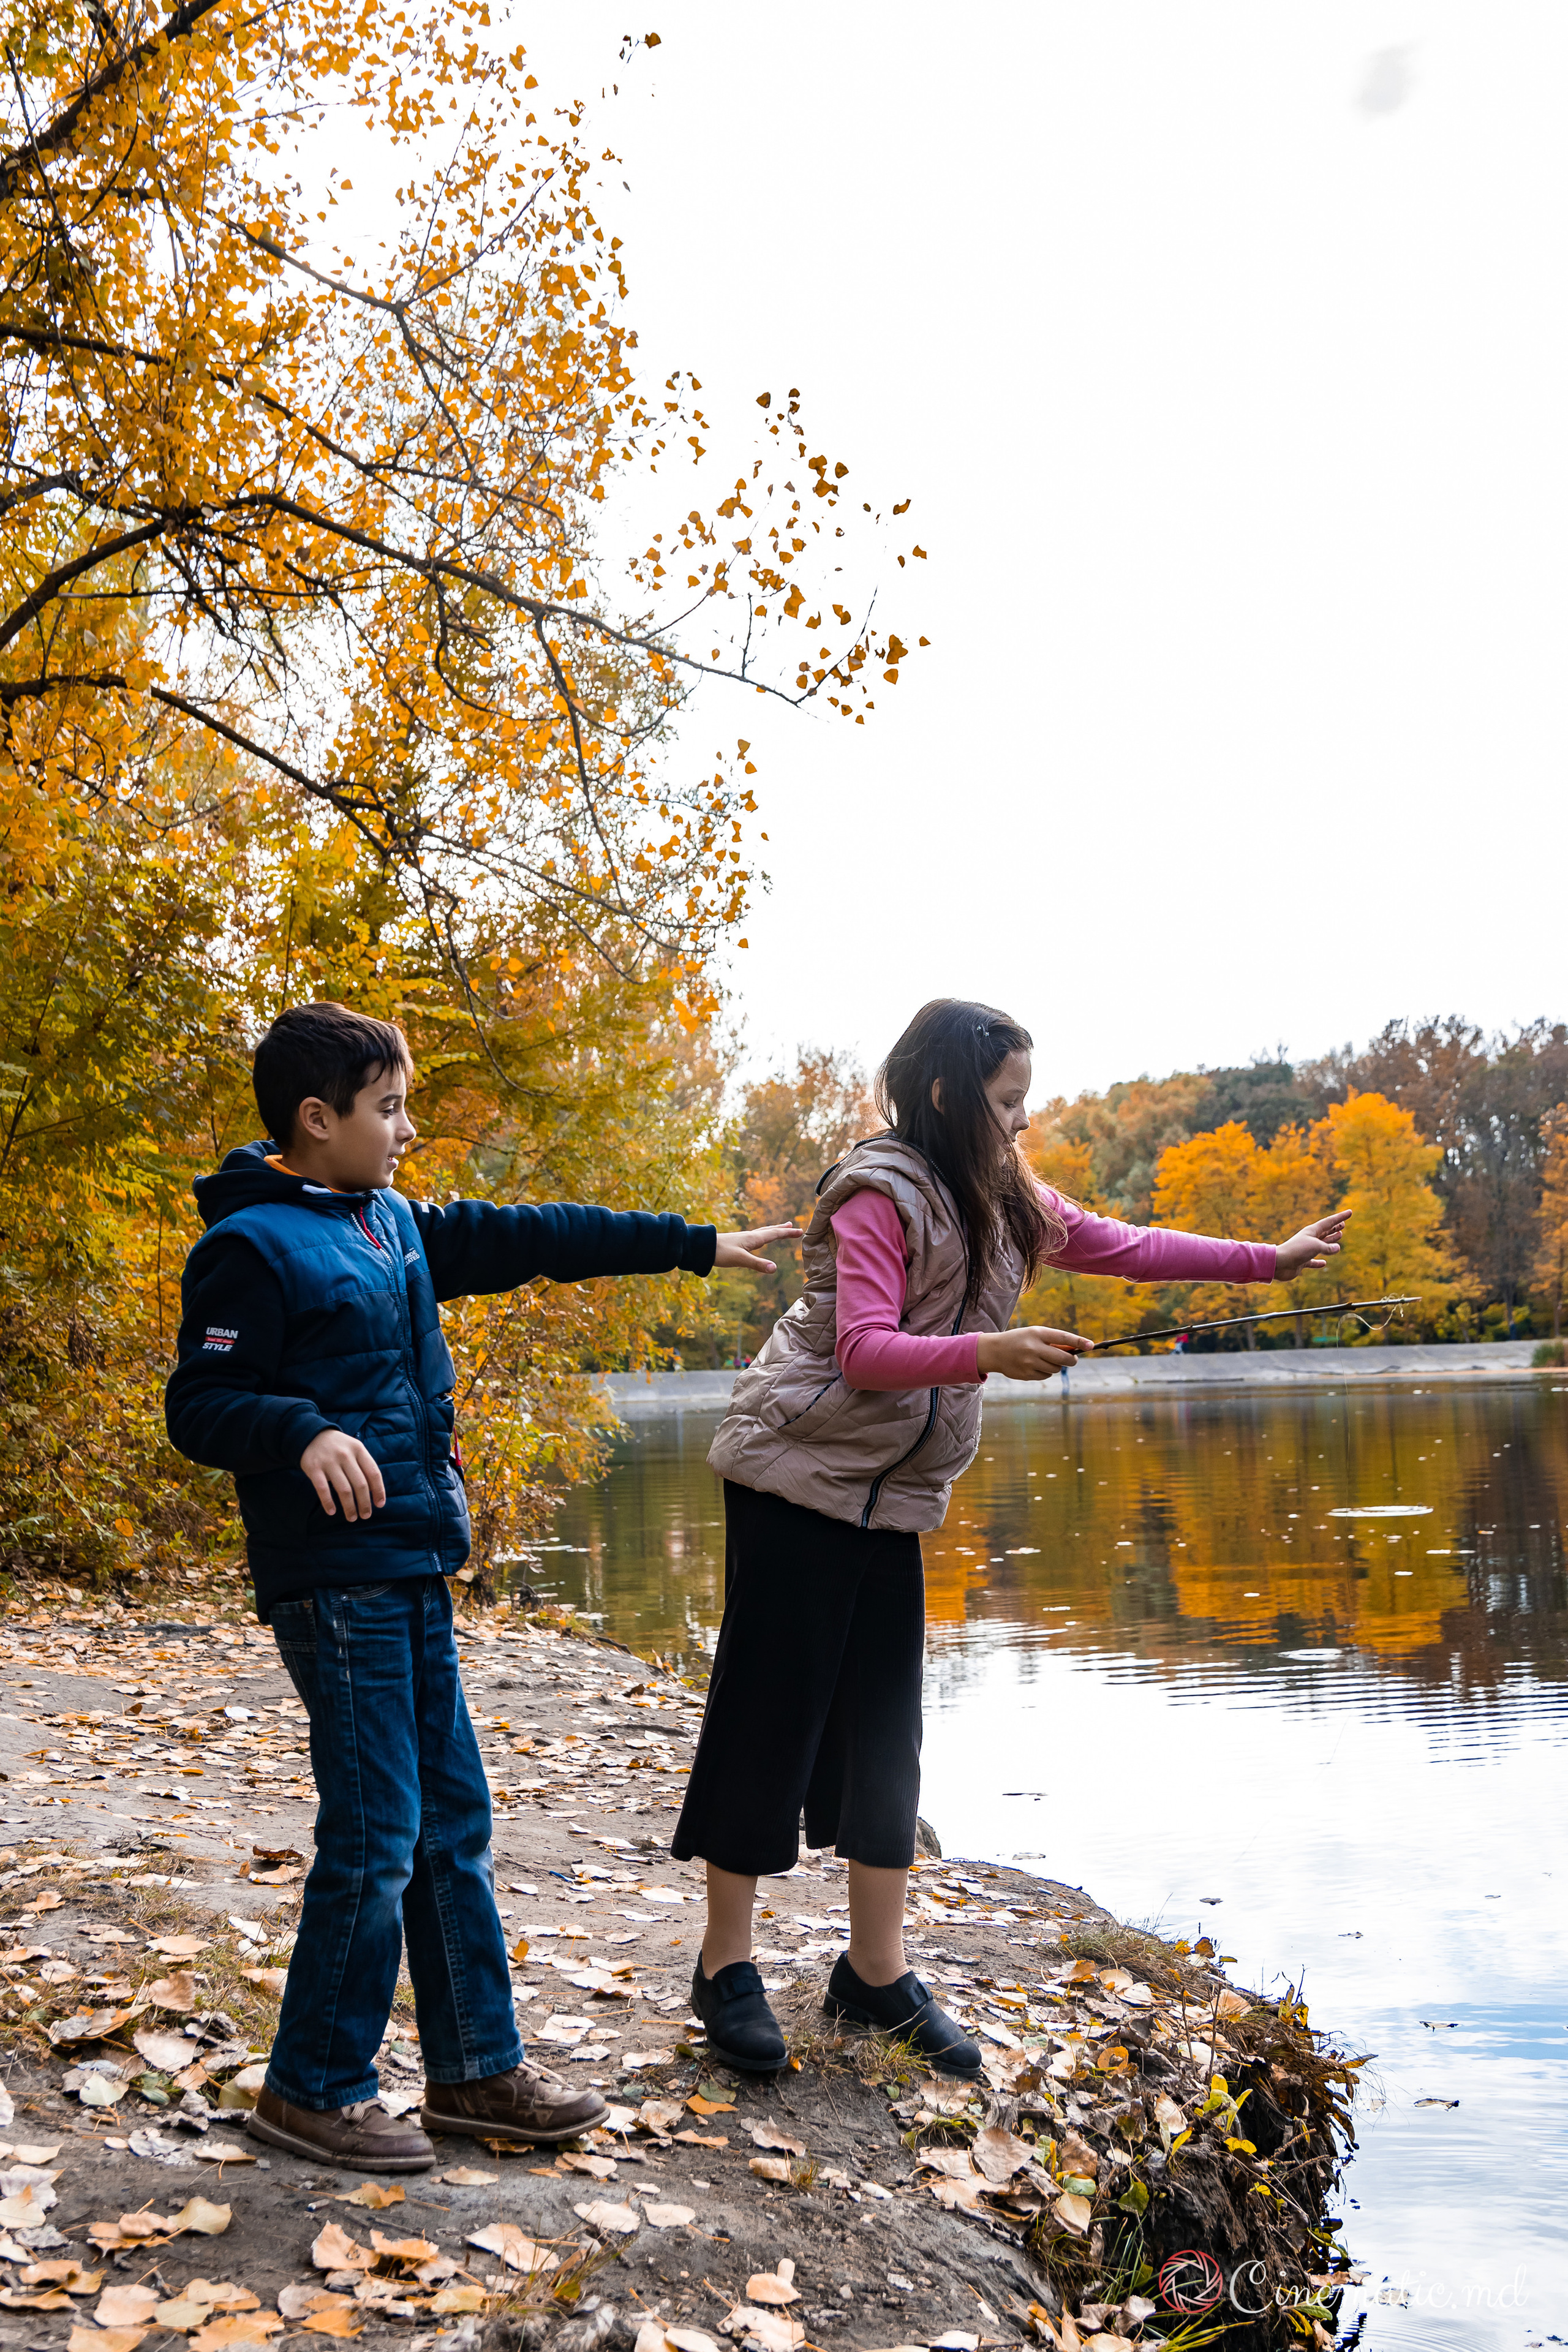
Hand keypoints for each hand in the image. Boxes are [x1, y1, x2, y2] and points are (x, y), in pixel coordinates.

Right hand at [301, 1429, 386, 1520]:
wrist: (311, 1435)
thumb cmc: (338, 1447)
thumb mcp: (354, 1449)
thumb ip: (364, 1466)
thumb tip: (375, 1492)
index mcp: (359, 1449)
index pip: (374, 1472)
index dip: (379, 1490)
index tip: (380, 1504)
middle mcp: (345, 1455)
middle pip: (360, 1484)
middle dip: (365, 1503)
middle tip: (365, 1515)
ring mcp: (329, 1462)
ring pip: (344, 1490)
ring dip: (349, 1507)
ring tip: (352, 1518)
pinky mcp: (314, 1468)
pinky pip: (323, 1489)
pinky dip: (328, 1502)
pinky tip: (332, 1512)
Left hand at [714, 1222, 803, 1272]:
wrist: (703, 1247)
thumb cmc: (721, 1252)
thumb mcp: (740, 1260)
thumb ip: (758, 1264)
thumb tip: (775, 1269)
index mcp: (753, 1239)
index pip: (774, 1234)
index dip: (787, 1233)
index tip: (800, 1231)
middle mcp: (750, 1236)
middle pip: (770, 1231)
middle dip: (782, 1229)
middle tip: (793, 1226)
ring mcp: (743, 1239)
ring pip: (762, 1233)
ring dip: (773, 1231)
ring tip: (780, 1228)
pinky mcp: (737, 1243)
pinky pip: (755, 1238)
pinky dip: (762, 1236)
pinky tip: (758, 1240)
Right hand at [974, 1325, 1092, 1379]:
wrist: (994, 1351)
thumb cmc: (1019, 1340)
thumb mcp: (1034, 1334)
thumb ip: (1053, 1341)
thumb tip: (1074, 1351)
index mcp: (1037, 1334)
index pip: (1063, 1338)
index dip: (1078, 1341)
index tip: (1090, 1345)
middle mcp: (1034, 1348)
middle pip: (1064, 1359)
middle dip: (1072, 1360)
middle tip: (1072, 1359)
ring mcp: (1030, 1363)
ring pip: (1056, 1369)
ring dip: (1056, 1366)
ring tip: (1045, 1360)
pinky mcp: (1027, 1375)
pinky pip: (1046, 1376)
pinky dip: (1046, 1372)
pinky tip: (1035, 1366)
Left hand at [1274, 1211, 1351, 1280]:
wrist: (1279, 1263)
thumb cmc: (1297, 1251)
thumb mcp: (1316, 1246)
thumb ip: (1328, 1247)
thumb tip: (1338, 1248)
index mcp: (1312, 1231)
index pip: (1330, 1222)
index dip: (1340, 1216)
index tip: (1350, 1212)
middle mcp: (1309, 1239)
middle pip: (1325, 1231)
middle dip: (1335, 1227)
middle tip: (1343, 1223)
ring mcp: (1306, 1250)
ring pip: (1322, 1245)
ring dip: (1331, 1240)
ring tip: (1339, 1236)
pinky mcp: (1302, 1262)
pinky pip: (1313, 1261)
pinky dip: (1319, 1263)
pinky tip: (1324, 1264)